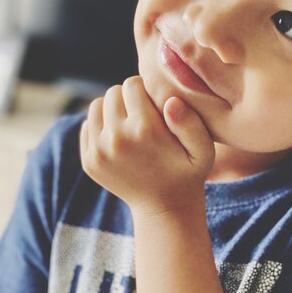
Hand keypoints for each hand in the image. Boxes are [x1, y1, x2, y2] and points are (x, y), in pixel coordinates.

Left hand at [79, 75, 215, 216]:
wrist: (164, 208)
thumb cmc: (188, 173)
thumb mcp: (203, 150)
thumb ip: (191, 122)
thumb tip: (170, 101)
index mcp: (145, 130)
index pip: (133, 84)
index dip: (145, 88)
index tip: (155, 102)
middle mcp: (117, 139)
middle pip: (113, 92)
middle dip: (128, 96)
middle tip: (143, 111)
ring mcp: (99, 151)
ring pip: (97, 105)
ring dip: (113, 108)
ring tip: (130, 120)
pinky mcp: (89, 160)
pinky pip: (87, 125)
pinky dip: (101, 125)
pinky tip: (120, 136)